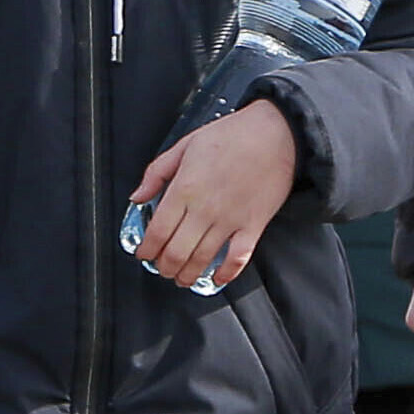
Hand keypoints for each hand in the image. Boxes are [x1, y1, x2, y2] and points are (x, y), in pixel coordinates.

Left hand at [127, 99, 298, 288]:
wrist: (276, 134)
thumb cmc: (231, 136)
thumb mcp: (184, 146)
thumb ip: (156, 173)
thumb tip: (137, 196)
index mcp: (184, 189)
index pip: (158, 230)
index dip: (147, 249)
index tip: (144, 254)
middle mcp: (205, 209)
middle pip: (177, 251)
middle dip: (164, 266)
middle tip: (161, 268)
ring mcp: (230, 220)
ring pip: (202, 258)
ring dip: (188, 274)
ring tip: (181, 278)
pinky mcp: (254, 225)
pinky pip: (238, 257)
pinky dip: (227, 273)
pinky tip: (217, 279)